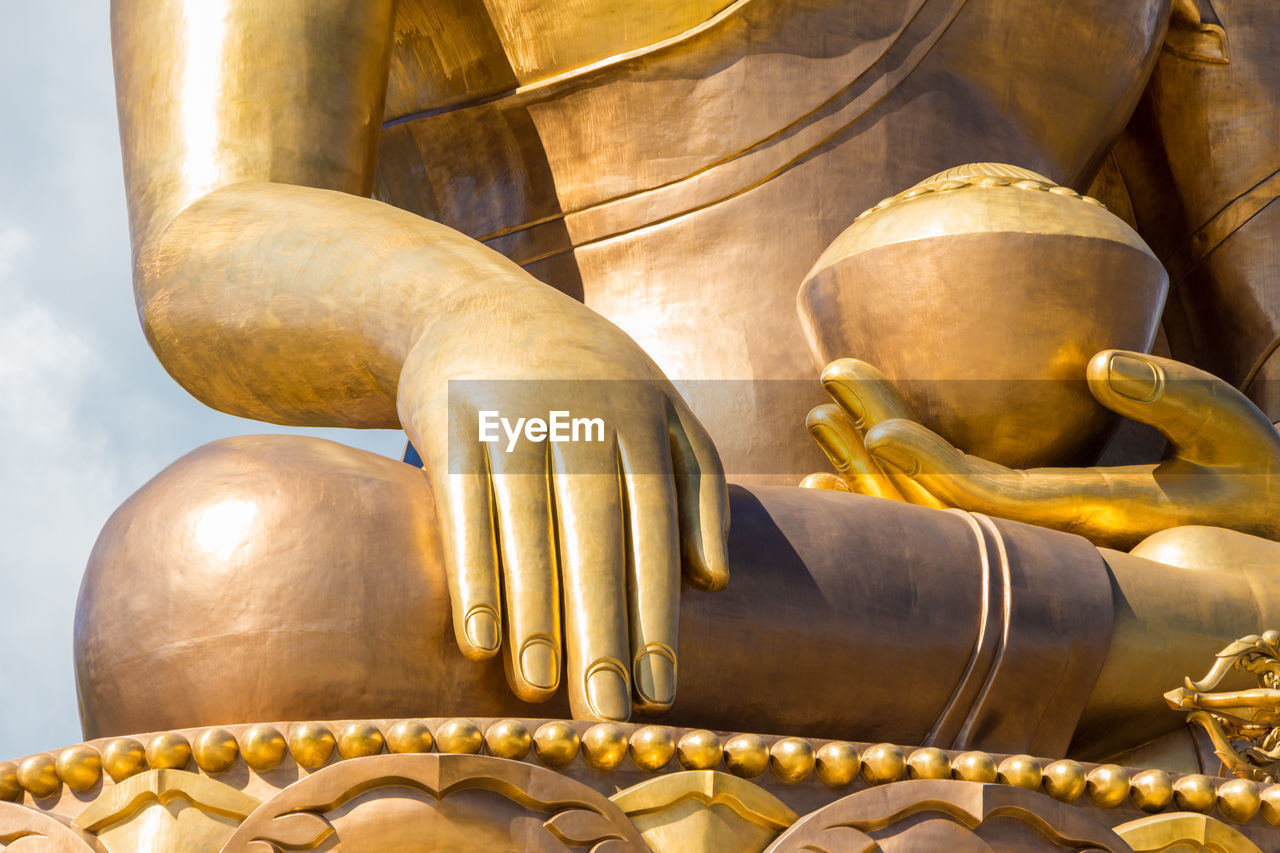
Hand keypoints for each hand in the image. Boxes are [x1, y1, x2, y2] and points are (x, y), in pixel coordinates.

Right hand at [398, 287, 728, 720]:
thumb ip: (697, 484)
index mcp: (640, 415)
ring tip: (539, 691)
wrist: (473, 304)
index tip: (660, 691)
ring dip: (533, 613)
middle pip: (595, 534)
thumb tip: (713, 583)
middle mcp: (579, 412)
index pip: (655, 527)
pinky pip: (461, 508)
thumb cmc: (585, 377)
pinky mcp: (449, 422)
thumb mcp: (658, 408)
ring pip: (527, 527)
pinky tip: (480, 639)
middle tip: (605, 716)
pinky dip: (472, 573)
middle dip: (601, 628)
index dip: (657, 611)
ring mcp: (511, 414)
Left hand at [802, 350, 1279, 547]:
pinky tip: (850, 469)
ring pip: (930, 515)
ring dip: (870, 468)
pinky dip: (892, 493)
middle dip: (875, 442)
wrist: (1264, 570)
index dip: (926, 461)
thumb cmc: (1265, 490)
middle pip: (937, 499)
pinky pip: (944, 517)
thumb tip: (1100, 363)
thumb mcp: (1239, 438)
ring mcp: (1030, 540)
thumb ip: (1181, 398)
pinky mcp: (1029, 531)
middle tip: (825, 378)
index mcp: (1088, 519)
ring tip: (816, 417)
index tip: (868, 422)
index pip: (987, 496)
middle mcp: (1042, 540)